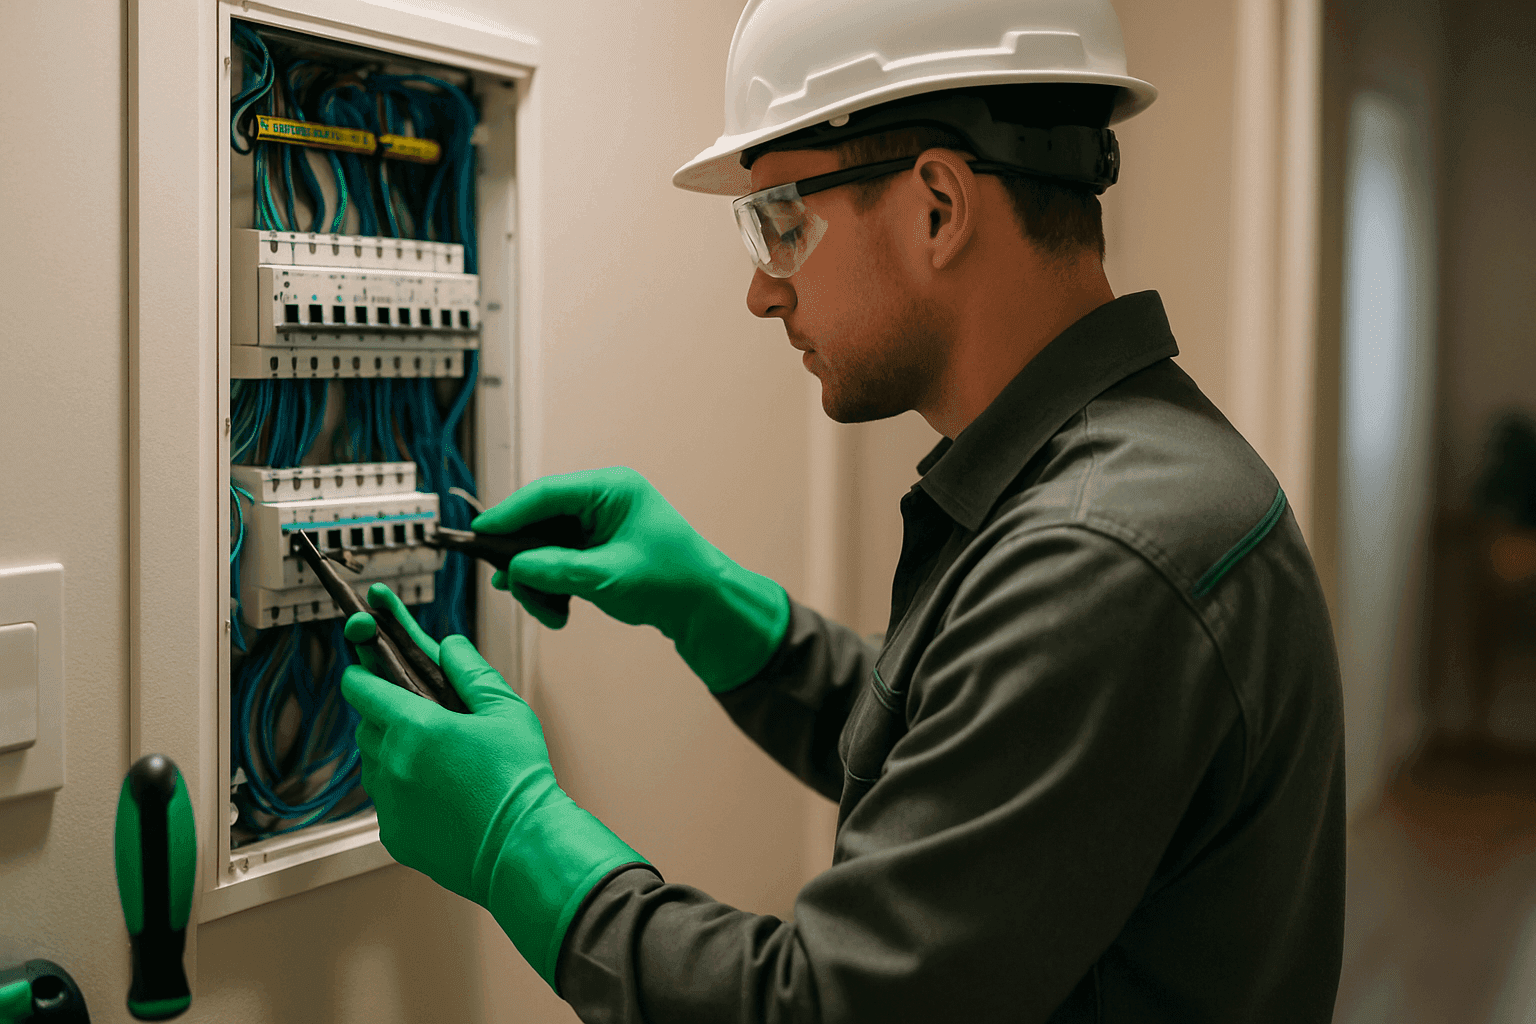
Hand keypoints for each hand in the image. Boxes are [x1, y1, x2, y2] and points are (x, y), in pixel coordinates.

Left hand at [341, 587, 646, 989]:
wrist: (522, 846)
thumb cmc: (519, 777)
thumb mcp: (504, 710)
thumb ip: (469, 670)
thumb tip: (448, 643)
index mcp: (414, 725)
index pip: (361, 688)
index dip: (363, 674)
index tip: (368, 669)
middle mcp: (391, 763)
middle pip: (365, 726)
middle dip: (383, 714)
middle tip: (419, 715)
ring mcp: (389, 803)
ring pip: (372, 765)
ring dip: (391, 753)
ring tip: (434, 756)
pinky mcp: (394, 835)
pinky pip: (386, 801)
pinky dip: (403, 791)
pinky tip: (440, 793)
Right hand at [471, 466, 789, 691]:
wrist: (705, 608)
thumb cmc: (672, 581)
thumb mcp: (608, 577)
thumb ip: (556, 570)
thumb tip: (514, 569)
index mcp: (611, 489)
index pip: (546, 495)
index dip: (508, 515)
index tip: (479, 534)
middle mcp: (601, 501)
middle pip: (539, 521)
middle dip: (522, 559)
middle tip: (510, 587)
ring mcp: (597, 525)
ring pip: (543, 546)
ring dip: (537, 580)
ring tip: (547, 611)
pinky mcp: (595, 548)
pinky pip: (556, 561)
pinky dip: (550, 586)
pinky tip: (557, 611)